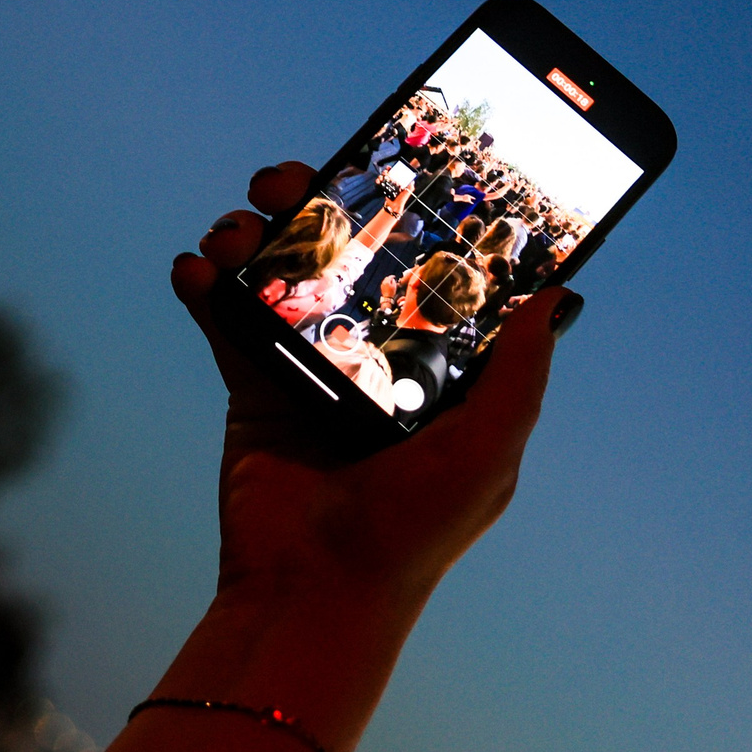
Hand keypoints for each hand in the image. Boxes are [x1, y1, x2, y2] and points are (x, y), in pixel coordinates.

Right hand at [179, 161, 575, 622]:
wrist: (312, 588)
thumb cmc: (413, 529)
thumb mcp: (489, 449)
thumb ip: (519, 373)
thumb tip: (556, 295)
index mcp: (437, 369)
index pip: (428, 272)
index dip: (413, 216)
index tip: (395, 163)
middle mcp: (374, 357)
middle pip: (346, 256)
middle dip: (316, 206)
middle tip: (291, 181)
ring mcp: (309, 367)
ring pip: (281, 275)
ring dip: (252, 238)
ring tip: (237, 230)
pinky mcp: (253, 386)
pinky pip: (226, 320)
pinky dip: (203, 284)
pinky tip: (194, 267)